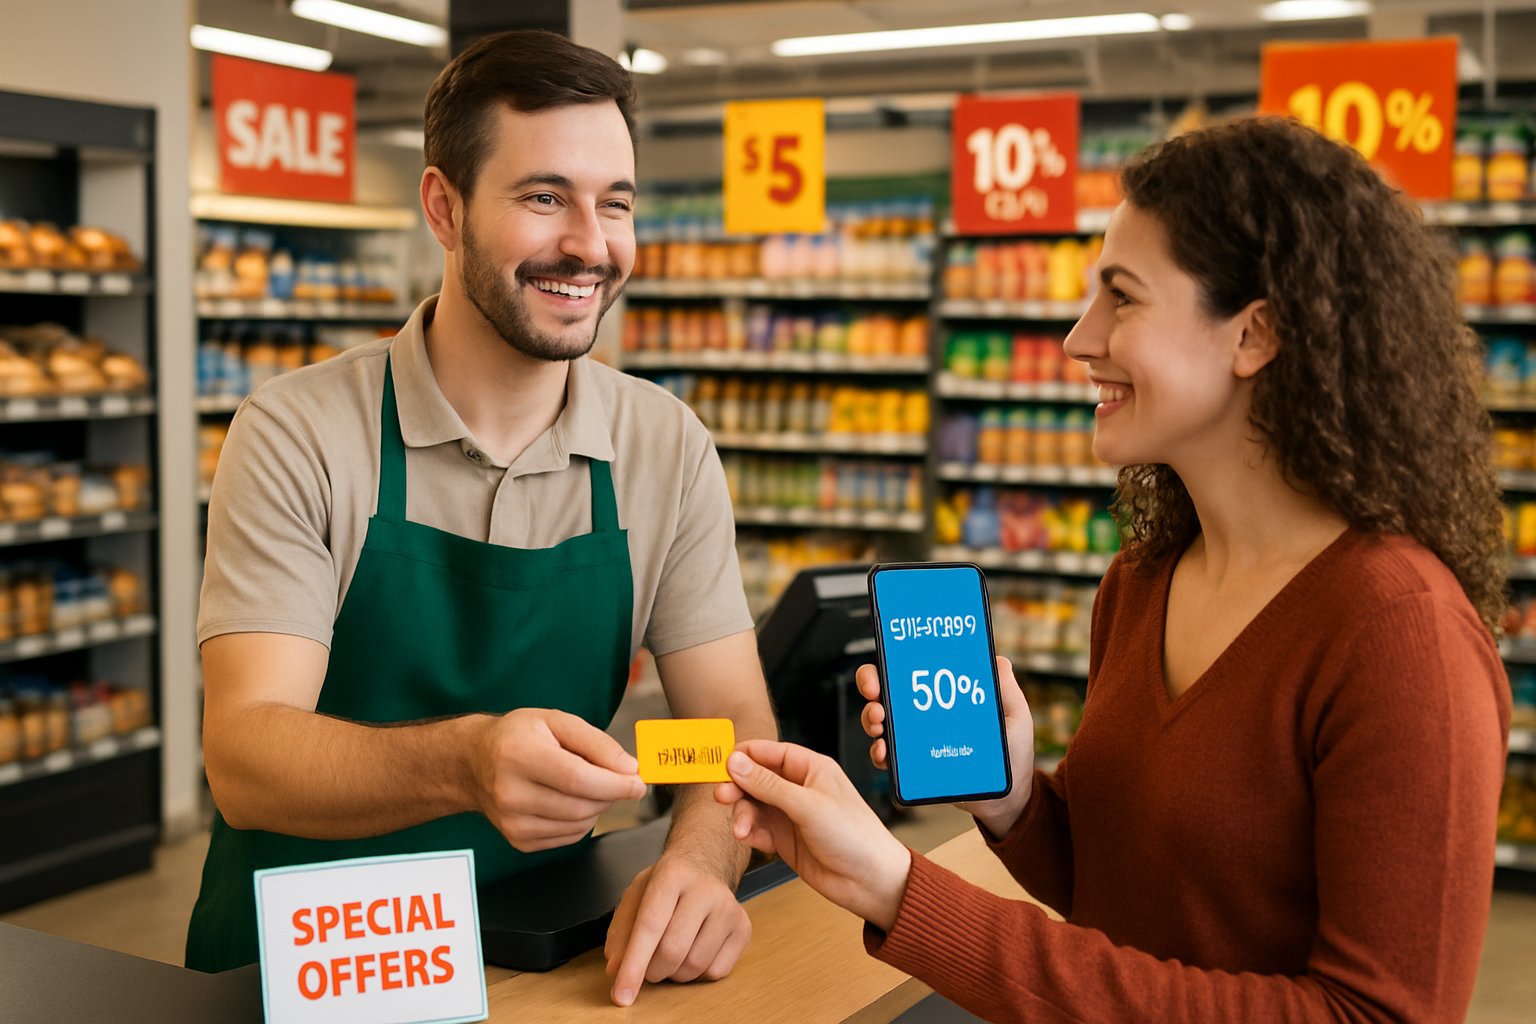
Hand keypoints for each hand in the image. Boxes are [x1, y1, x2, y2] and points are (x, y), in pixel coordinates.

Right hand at [472, 708, 645, 851]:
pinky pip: (569, 836)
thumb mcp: (557, 721)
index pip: (577, 779)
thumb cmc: (520, 736)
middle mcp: (510, 792)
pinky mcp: (518, 840)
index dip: (615, 784)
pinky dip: (581, 820)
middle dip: (610, 794)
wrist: (474, 763)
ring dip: (597, 806)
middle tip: (616, 778)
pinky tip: (568, 799)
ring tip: (586, 783)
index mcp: (519, 754)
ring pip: (579, 824)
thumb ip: (597, 743)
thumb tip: (630, 770)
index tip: (639, 782)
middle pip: (581, 805)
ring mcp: (512, 822)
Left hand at [603, 848, 750, 1006]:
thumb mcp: (636, 895)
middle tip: (647, 966)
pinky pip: (716, 972)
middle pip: (673, 951)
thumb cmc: (667, 885)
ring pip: (695, 966)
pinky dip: (697, 974)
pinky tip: (693, 951)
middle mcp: (706, 889)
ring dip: (674, 973)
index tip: (621, 995)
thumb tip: (616, 970)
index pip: (650, 926)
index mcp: (673, 874)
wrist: (704, 866)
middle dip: (652, 971)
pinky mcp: (743, 928)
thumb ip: (621, 932)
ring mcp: (729, 908)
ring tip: (671, 953)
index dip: (633, 965)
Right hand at [713, 742, 910, 931]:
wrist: (871, 881)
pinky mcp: (786, 840)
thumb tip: (735, 762)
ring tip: (741, 830)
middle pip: (757, 779)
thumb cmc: (854, 836)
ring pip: (754, 805)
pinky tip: (748, 839)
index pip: (770, 752)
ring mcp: (792, 815)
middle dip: (738, 787)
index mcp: (812, 769)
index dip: (744, 756)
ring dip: (743, 814)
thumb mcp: (808, 805)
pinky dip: (750, 832)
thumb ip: (768, 784)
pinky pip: (759, 829)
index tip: (720, 763)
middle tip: (721, 796)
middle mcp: (800, 788)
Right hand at [857, 655, 1035, 839]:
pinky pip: (886, 759)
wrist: (1007, 798)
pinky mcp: (912, 769)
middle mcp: (922, 716)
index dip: (891, 663)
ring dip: (870, 718)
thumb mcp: (1015, 716)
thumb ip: (1007, 689)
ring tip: (879, 723)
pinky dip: (879, 754)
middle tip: (875, 693)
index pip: (911, 671)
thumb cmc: (1012, 754)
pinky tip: (884, 753)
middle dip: (871, 685)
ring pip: (879, 723)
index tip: (888, 663)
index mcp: (943, 697)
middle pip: (885, 692)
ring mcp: (915, 742)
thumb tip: (999, 661)